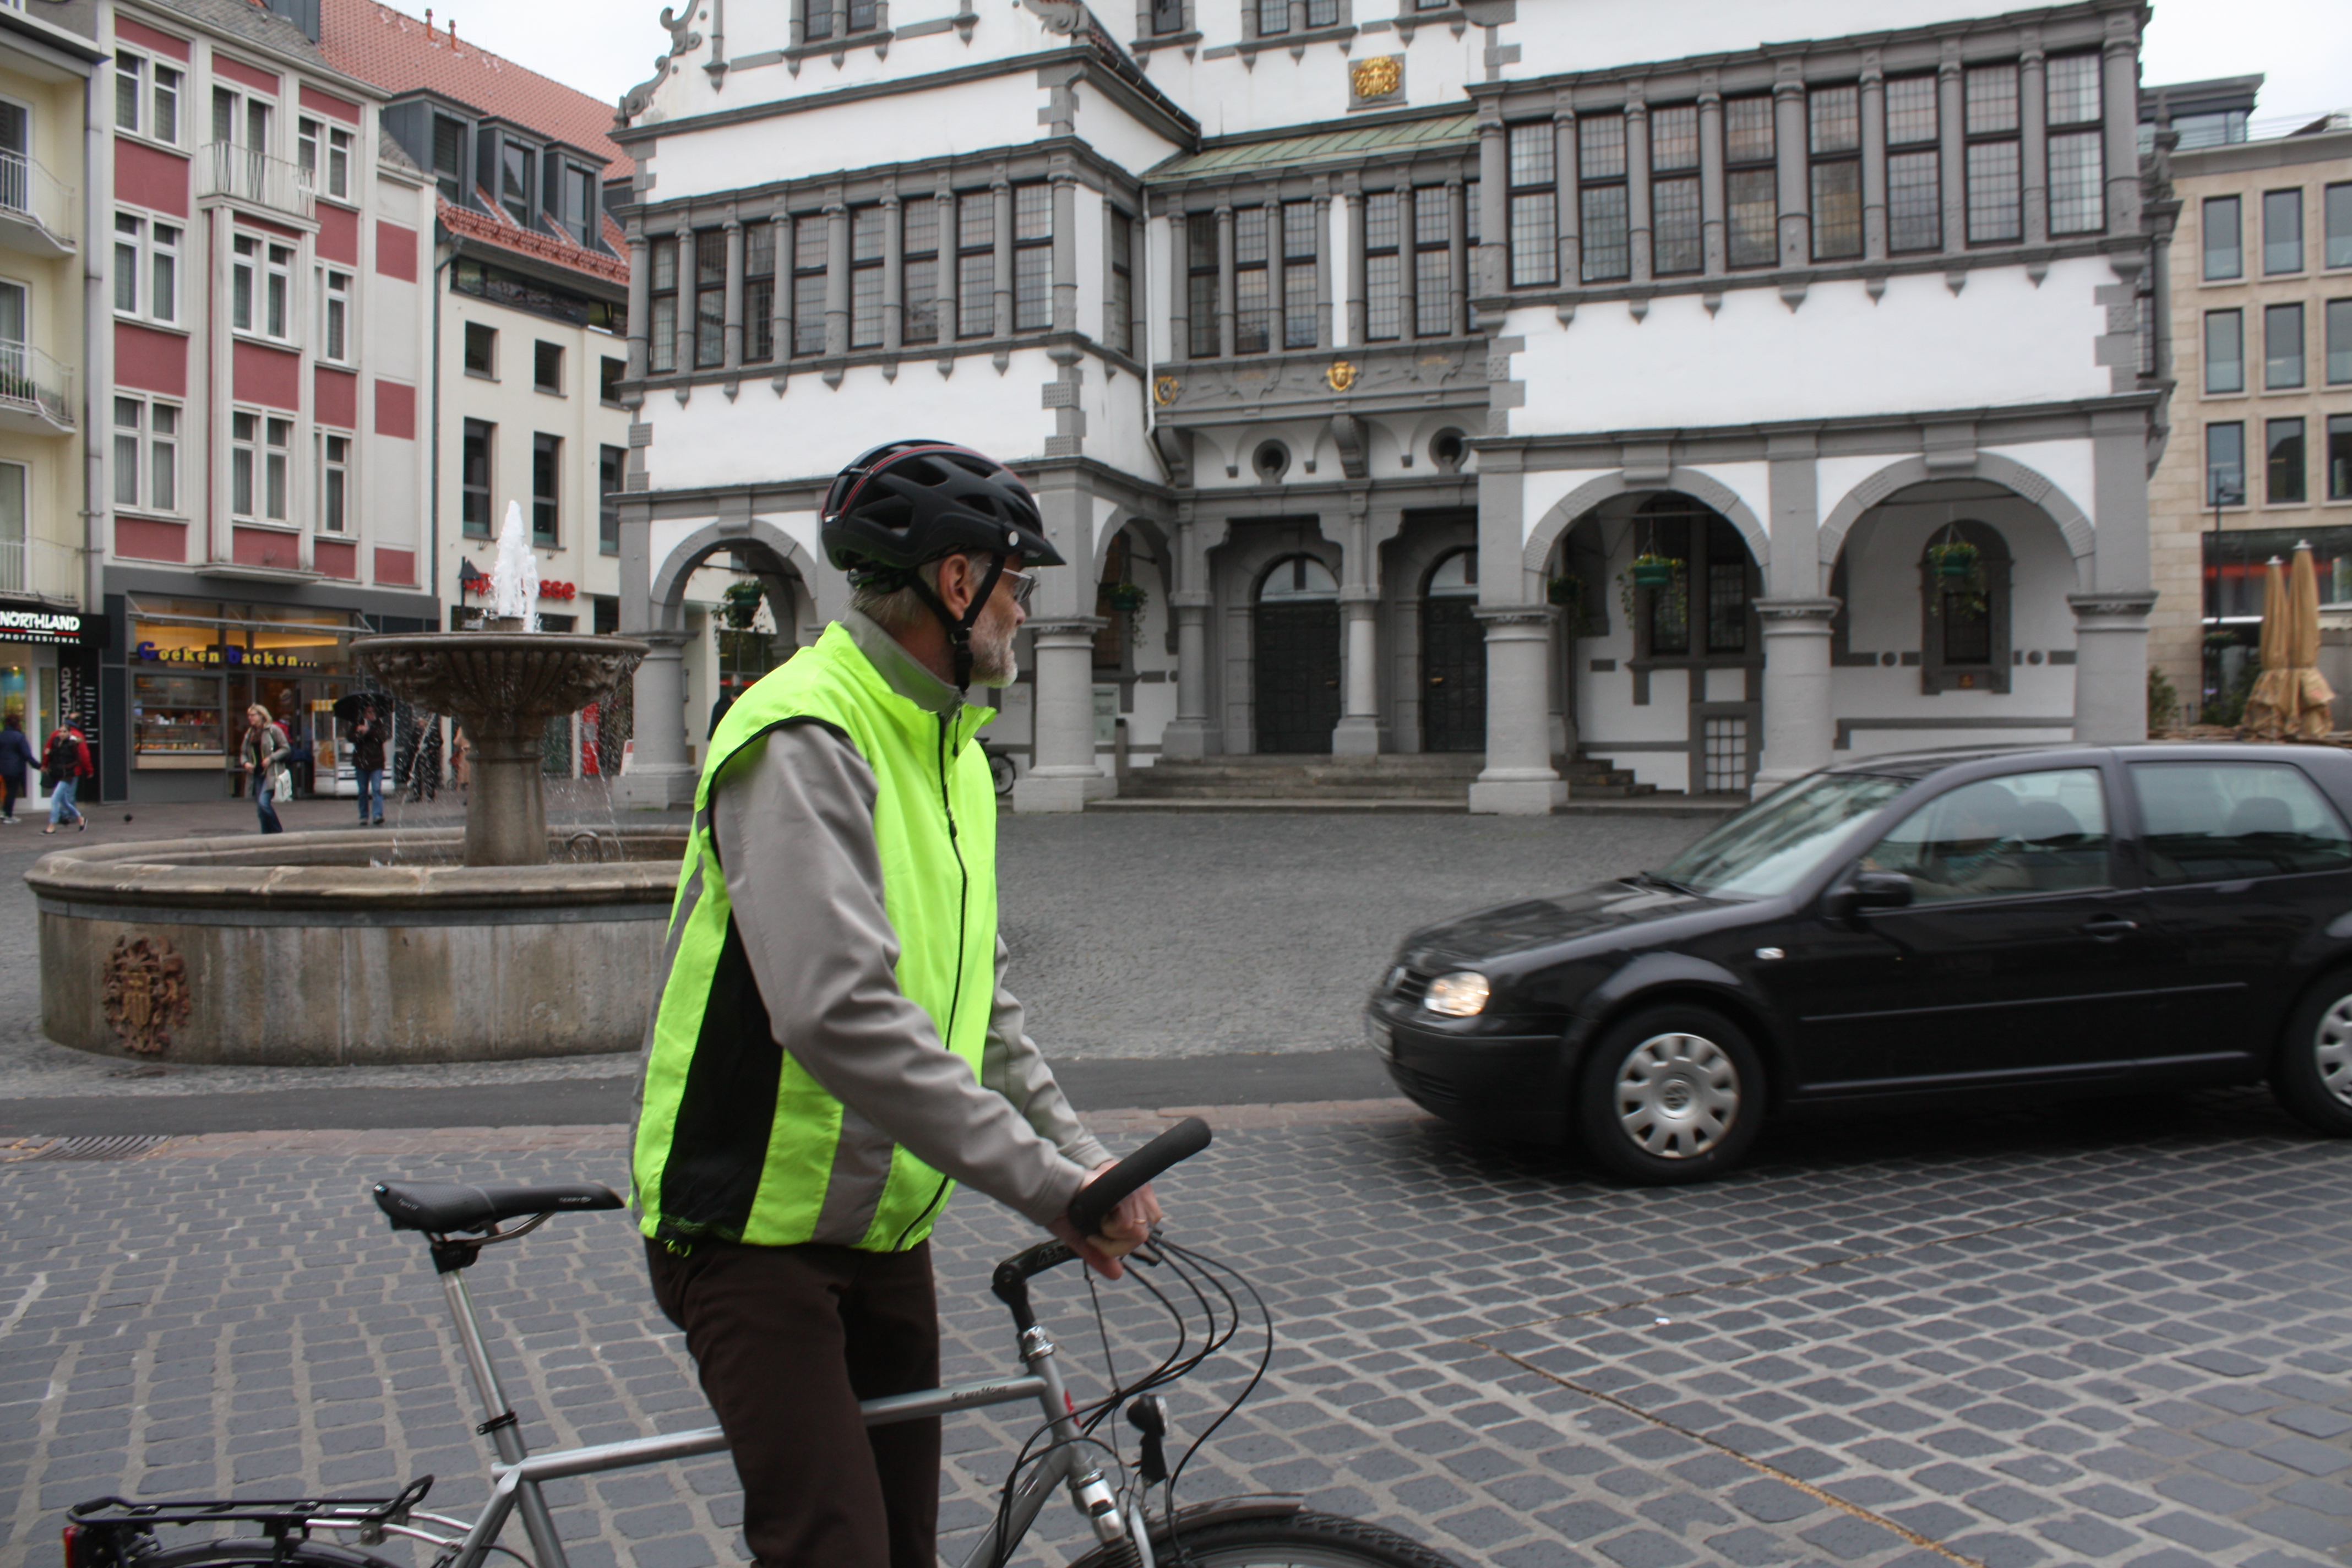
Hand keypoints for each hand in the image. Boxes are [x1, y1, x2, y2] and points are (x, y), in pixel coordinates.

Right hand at [1048, 1161, 1162, 1280]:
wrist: (1051, 1191)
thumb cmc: (1065, 1210)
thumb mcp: (1084, 1237)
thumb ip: (1101, 1255)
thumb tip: (1117, 1274)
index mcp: (1130, 1201)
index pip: (1146, 1229)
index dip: (1124, 1239)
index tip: (1102, 1232)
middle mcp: (1136, 1192)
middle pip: (1143, 1234)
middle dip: (1116, 1241)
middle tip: (1098, 1229)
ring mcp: (1132, 1190)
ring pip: (1136, 1232)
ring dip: (1110, 1233)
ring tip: (1097, 1219)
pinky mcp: (1124, 1189)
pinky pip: (1127, 1225)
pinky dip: (1108, 1227)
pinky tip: (1097, 1214)